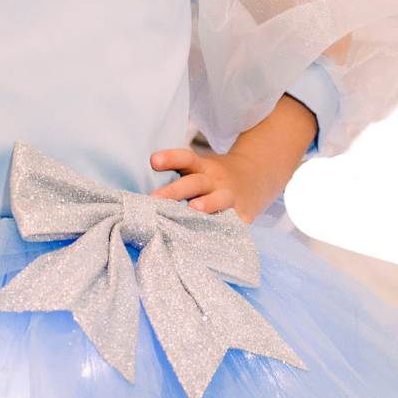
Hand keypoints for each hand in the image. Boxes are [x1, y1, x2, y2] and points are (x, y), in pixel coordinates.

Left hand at [149, 148, 265, 223]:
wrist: (258, 175)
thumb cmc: (214, 178)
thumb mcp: (201, 170)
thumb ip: (178, 176)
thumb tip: (138, 191)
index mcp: (203, 168)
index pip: (186, 158)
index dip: (171, 158)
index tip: (153, 161)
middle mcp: (215, 181)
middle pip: (195, 182)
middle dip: (175, 191)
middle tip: (154, 199)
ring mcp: (231, 197)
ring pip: (220, 199)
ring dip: (207, 204)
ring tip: (193, 210)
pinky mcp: (245, 214)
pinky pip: (236, 223)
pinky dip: (228, 229)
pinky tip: (217, 239)